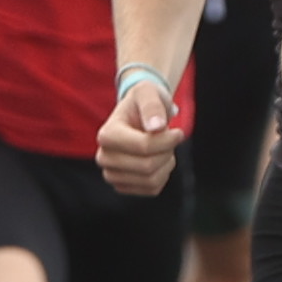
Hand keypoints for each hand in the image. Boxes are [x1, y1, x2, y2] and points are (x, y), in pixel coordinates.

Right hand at [94, 71, 182, 196]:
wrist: (136, 114)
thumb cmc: (142, 101)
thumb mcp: (148, 92)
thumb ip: (152, 106)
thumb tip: (156, 127)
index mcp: (106, 134)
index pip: (143, 147)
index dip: (167, 141)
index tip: (178, 131)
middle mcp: (104, 157)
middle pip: (147, 166)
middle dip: (166, 152)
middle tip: (168, 139)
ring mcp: (111, 174)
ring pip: (150, 180)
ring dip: (165, 164)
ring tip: (163, 148)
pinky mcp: (122, 186)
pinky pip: (152, 189)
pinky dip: (162, 175)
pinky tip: (158, 159)